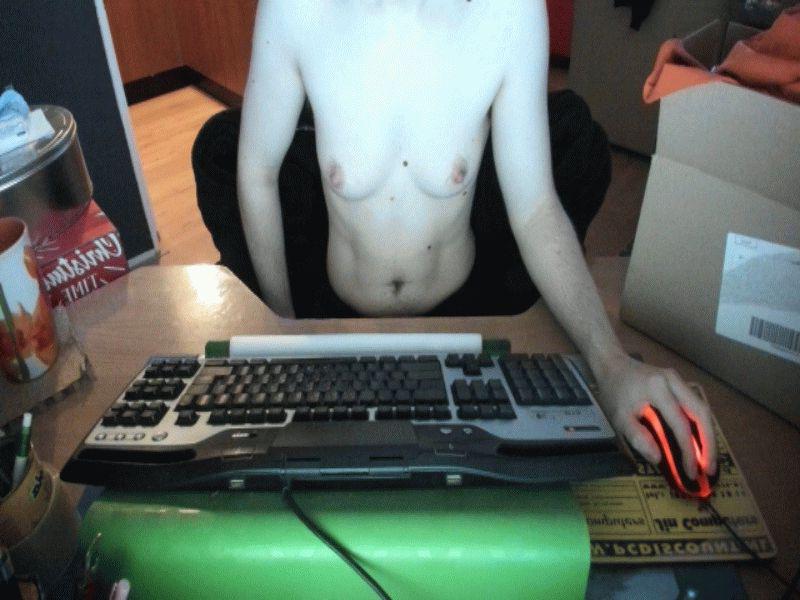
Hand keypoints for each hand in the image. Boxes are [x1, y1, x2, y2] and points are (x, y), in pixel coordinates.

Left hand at [595, 354, 716, 477]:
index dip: (688, 450)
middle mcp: (674, 381)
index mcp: (658, 388)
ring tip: (709, 460)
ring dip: (708, 435)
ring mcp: (678, 380)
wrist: (612, 365)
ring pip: (702, 408)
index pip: (680, 423)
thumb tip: (658, 459)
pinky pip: (695, 405)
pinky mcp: (679, 383)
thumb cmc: (614, 392)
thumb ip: (637, 437)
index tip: (690, 472)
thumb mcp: (618, 417)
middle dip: (709, 444)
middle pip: (701, 413)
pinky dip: (700, 425)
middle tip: (710, 469)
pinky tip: (700, 443)